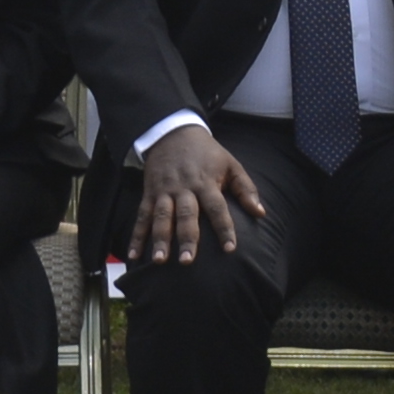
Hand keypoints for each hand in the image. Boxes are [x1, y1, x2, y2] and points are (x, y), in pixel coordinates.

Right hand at [131, 121, 266, 263]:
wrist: (173, 132)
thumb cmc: (207, 153)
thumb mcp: (231, 164)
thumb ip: (246, 189)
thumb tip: (261, 213)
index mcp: (206, 183)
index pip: (217, 208)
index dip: (224, 228)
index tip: (230, 248)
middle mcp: (184, 189)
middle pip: (186, 215)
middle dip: (186, 238)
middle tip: (187, 261)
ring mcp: (164, 192)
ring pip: (161, 218)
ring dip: (159, 239)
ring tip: (159, 260)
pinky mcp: (149, 194)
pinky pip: (141, 217)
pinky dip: (136, 236)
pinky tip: (132, 255)